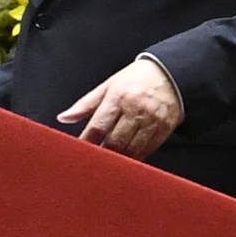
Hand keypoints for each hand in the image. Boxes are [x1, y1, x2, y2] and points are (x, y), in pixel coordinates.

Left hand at [62, 57, 186, 155]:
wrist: (171, 72)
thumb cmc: (136, 79)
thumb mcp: (108, 86)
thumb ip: (85, 104)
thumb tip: (64, 117)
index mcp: (117, 97)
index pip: (97, 126)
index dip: (86, 142)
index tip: (79, 152)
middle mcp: (135, 109)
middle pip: (114, 141)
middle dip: (102, 153)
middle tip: (92, 162)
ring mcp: (152, 120)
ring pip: (131, 149)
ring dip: (118, 158)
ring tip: (108, 163)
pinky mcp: (165, 128)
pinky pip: (148, 149)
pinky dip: (135, 157)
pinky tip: (127, 158)